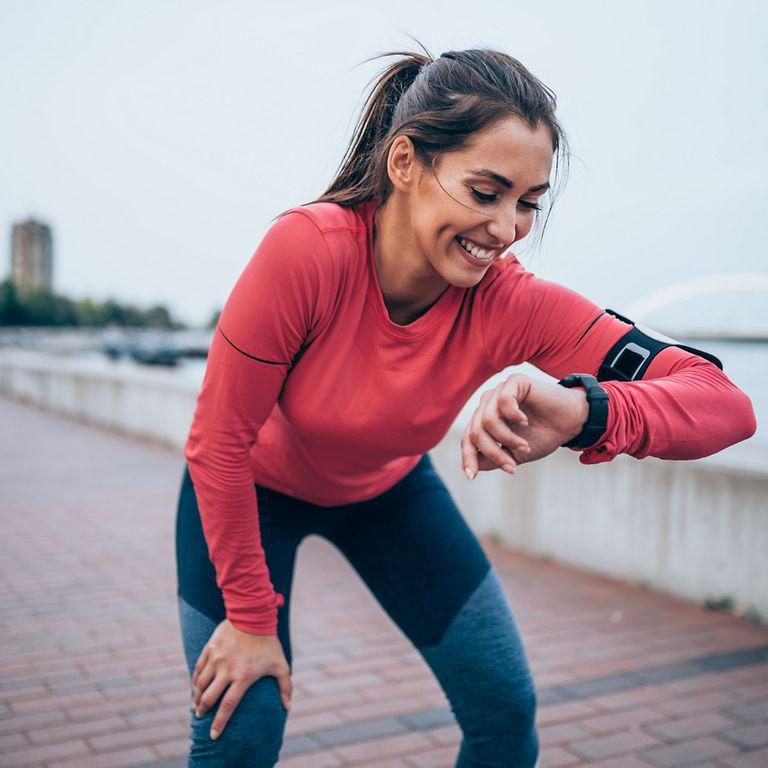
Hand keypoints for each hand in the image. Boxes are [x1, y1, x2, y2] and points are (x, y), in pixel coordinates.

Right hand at [192, 618, 291, 739]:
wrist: (253, 615)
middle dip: (203, 710)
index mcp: (243, 677)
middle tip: (200, 716)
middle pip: (209, 698)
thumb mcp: (280, 664)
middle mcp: (227, 670)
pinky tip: (195, 686)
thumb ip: (285, 686)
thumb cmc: (268, 642)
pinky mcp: (210, 648)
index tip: (214, 735)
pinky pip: (198, 668)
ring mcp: (217, 659)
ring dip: (197, 696)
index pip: (228, 706)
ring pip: (201, 684)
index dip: (220, 723)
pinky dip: (195, 679)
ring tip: (196, 704)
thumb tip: (287, 707)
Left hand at [460, 373, 588, 478]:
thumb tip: (465, 467)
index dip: (468, 458)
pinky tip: (525, 422)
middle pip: (476, 431)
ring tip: (525, 447)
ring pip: (488, 420)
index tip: (471, 477)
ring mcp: (499, 392)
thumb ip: (491, 459)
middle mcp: (488, 404)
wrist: (570, 422)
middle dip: (493, 453)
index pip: (468, 438)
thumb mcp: (513, 454)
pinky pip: (504, 401)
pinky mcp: (514, 382)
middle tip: (512, 467)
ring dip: (507, 439)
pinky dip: (514, 416)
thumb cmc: (542, 436)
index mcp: (484, 420)